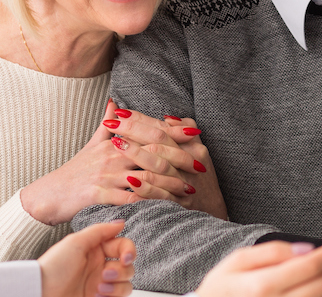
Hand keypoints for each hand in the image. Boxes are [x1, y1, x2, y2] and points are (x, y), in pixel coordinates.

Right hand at [20, 100, 192, 224]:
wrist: (49, 194)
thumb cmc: (74, 171)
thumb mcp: (91, 144)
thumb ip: (108, 123)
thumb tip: (115, 100)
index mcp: (114, 141)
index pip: (149, 133)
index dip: (173, 133)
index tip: (195, 133)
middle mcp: (112, 154)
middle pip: (152, 153)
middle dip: (178, 160)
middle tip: (199, 168)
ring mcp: (106, 175)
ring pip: (145, 177)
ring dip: (169, 185)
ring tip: (187, 192)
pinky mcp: (99, 194)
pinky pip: (129, 199)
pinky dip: (149, 203)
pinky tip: (164, 208)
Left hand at [38, 220, 135, 296]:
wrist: (42, 291)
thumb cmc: (54, 267)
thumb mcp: (75, 242)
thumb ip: (100, 230)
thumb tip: (120, 222)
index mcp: (96, 249)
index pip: (123, 246)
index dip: (128, 251)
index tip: (124, 257)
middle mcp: (100, 265)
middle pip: (128, 265)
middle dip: (120, 270)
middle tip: (104, 274)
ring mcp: (101, 283)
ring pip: (127, 282)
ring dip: (117, 285)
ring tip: (99, 288)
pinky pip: (120, 296)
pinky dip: (114, 295)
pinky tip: (98, 294)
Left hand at [104, 109, 227, 219]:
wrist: (212, 209)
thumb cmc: (197, 175)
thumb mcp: (197, 149)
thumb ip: (183, 130)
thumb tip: (166, 117)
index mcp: (191, 145)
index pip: (161, 128)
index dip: (140, 119)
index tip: (119, 112)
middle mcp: (189, 160)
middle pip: (157, 141)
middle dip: (132, 131)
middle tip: (110, 124)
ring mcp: (183, 181)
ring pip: (158, 164)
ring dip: (135, 154)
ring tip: (114, 144)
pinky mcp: (178, 202)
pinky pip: (160, 193)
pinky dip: (144, 186)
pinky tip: (128, 178)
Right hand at [195, 239, 321, 296]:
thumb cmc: (222, 288)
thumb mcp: (237, 261)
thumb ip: (272, 252)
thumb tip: (306, 250)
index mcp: (261, 287)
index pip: (308, 267)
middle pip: (321, 285)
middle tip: (319, 259)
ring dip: (321, 283)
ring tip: (302, 275)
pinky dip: (313, 295)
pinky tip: (298, 289)